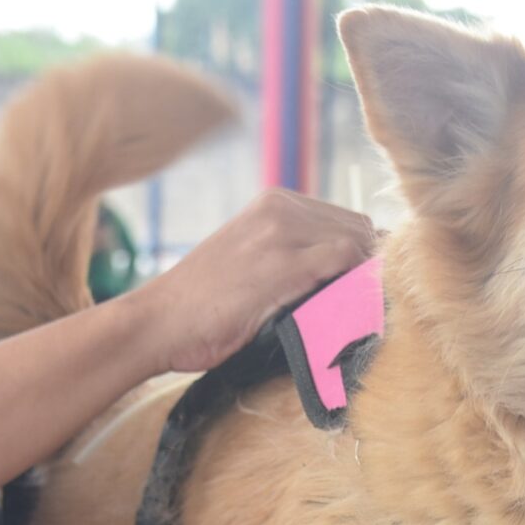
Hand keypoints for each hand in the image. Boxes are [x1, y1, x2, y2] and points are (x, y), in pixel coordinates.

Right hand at [132, 190, 376, 375]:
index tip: (362, 289)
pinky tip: (347, 311)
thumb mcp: (250, 260)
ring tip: (355, 311)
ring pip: (357, 242)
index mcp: (273, 202)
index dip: (363, 255)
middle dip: (367, 265)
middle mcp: (280, 207)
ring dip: (363, 278)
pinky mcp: (280, 265)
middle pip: (358, 227)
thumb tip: (346, 275)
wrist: (157, 322)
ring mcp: (280, 233)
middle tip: (362, 305)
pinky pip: (344, 262)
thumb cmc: (202, 305)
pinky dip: (355, 285)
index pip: (345, 219)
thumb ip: (291, 254)